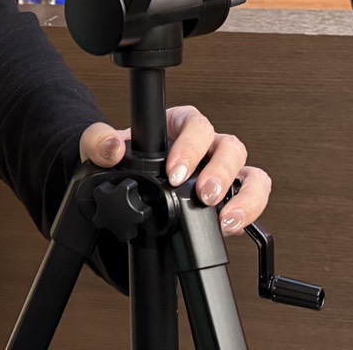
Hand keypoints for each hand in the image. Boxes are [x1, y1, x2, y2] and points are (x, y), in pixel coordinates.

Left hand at [78, 106, 270, 236]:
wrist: (122, 190)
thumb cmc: (119, 163)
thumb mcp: (101, 149)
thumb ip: (99, 142)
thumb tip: (112, 147)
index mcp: (179, 126)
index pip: (195, 124)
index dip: (190, 147)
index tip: (174, 173)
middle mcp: (207, 146)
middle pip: (230, 147)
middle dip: (220, 173)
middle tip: (203, 196)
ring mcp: (222, 171)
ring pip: (251, 173)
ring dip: (244, 196)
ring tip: (225, 219)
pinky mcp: (231, 196)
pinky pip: (253, 198)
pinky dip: (249, 212)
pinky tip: (229, 227)